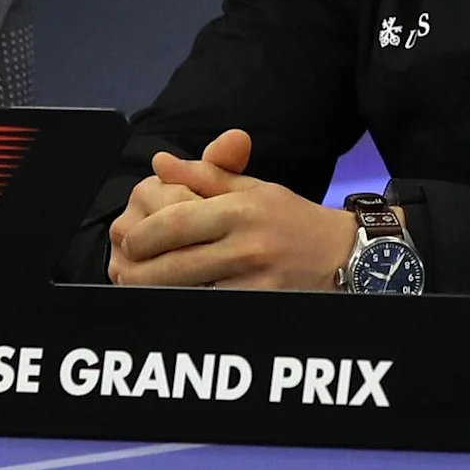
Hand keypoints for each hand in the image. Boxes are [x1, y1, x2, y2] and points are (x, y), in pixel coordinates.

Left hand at [108, 128, 356, 289]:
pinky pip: (210, 306)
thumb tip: (160, 163)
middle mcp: (246, 245)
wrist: (345, 254)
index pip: (174, 224)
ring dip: (157, 291)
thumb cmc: (292, 219)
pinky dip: (188, 302)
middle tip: (124, 270)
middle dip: (139, 270)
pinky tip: (176, 297)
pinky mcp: (261, 304)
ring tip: (142, 285)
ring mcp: (253, 279)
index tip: (127, 242)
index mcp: (239, 210)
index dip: (141, 237)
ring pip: (187, 292)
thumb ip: (204, 176)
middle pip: (172, 265)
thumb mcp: (253, 189)